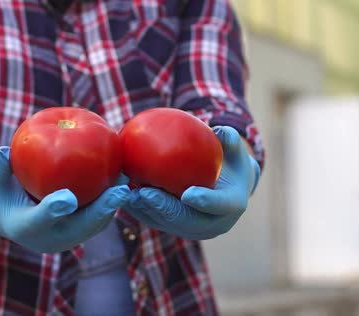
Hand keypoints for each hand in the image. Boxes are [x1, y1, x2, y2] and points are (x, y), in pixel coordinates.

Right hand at [0, 146, 129, 252]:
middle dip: (103, 210)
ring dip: (114, 206)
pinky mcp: (77, 232)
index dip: (53, 209)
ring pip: (95, 225)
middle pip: (80, 227)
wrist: (4, 218)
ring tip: (129, 181)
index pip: (40, 220)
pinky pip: (97, 218)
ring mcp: (65, 238)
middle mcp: (49, 238)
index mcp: (24, 228)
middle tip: (122, 190)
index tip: (68, 198)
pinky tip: (122, 177)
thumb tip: (5, 152)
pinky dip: (110, 201)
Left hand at [123, 126, 259, 239]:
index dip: (205, 201)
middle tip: (144, 193)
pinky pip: (157, 222)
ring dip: (146, 212)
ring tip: (128, 196)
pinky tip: (123, 196)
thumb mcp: (234, 149)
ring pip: (168, 225)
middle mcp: (214, 224)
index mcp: (232, 204)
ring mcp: (194, 230)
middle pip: (187, 221)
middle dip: (164, 209)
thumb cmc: (230, 161)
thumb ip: (229, 138)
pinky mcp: (177, 229)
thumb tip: (217, 128)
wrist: (228, 187)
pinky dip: (140, 211)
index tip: (188, 193)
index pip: (219, 205)